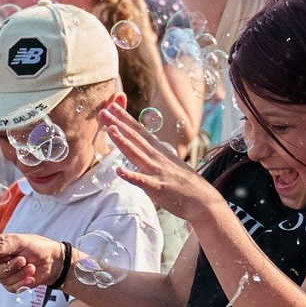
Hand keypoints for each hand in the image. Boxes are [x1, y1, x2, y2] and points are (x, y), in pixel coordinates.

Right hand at [0, 232, 61, 291]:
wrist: (52, 261)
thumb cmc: (36, 247)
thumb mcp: (20, 242)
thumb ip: (4, 246)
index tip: (6, 254)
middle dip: (10, 267)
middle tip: (23, 260)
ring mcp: (4, 274)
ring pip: (3, 280)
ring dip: (20, 274)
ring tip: (31, 267)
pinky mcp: (12, 285)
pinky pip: (11, 288)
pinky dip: (23, 283)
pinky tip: (31, 278)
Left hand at [100, 98, 213, 219]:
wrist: (202, 200)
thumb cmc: (184, 183)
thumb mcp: (168, 163)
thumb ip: (154, 155)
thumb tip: (143, 147)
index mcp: (158, 150)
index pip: (138, 131)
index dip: (124, 118)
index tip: (111, 106)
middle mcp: (156, 157)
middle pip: (134, 137)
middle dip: (117, 124)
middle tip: (103, 111)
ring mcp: (156, 171)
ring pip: (136, 154)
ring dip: (122, 142)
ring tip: (109, 130)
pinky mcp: (157, 187)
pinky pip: (141, 181)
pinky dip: (130, 176)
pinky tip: (119, 171)